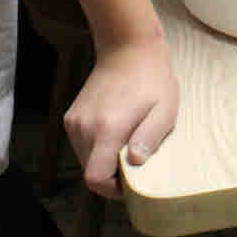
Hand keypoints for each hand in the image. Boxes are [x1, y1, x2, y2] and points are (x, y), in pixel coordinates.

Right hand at [63, 33, 178, 198]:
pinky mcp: (71, 117)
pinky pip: (81, 144)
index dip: (112, 189)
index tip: (131, 182)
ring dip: (104, 159)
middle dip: (111, 174)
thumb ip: (149, 138)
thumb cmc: (152, 78)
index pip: (95, 178)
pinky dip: (96, 146)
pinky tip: (115, 130)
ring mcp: (75, 121)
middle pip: (90, 171)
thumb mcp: (164, 109)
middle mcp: (85, 127)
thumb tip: (135, 162)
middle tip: (135, 159)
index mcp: (108, 128)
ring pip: (85, 159)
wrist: (128, 47)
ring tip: (126, 140)